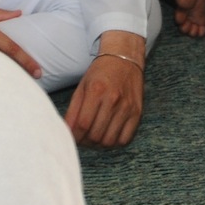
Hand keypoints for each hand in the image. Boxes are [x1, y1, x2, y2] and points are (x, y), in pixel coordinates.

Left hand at [67, 32, 144, 148]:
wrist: (125, 59)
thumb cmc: (100, 72)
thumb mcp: (82, 86)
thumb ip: (73, 110)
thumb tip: (67, 132)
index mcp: (96, 90)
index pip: (82, 124)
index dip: (75, 136)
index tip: (72, 137)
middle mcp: (113, 99)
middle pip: (95, 135)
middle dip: (85, 142)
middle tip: (82, 138)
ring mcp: (127, 107)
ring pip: (109, 141)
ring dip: (98, 145)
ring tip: (93, 138)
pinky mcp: (137, 113)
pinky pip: (125, 139)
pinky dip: (114, 143)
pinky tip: (108, 135)